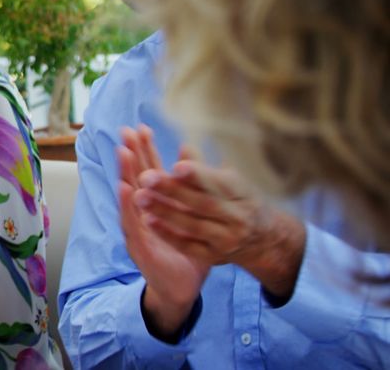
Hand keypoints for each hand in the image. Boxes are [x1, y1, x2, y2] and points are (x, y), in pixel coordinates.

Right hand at [117, 126, 208, 340]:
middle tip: (126, 131)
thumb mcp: (189, 216)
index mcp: (154, 206)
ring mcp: (136, 230)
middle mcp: (140, 215)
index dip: (144, 150)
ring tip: (122, 152)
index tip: (142, 128)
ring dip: (124, 174)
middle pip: (134, 179)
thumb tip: (192, 155)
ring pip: (129, 198)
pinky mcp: (138, 247)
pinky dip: (128, 206)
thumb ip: (187, 187)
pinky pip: (133, 223)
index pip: (148, 172)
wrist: (179, 288)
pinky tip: (126, 190)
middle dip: (130, 155)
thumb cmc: (184, 250)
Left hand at [133, 155, 304, 300]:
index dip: (198, 175)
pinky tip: (147, 220)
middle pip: (203, 203)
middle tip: (145, 177)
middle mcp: (237, 217)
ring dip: (165, 211)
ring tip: (140, 197)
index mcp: (241, 193)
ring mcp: (226, 239)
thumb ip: (204, 167)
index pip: (220, 183)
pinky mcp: (214, 256)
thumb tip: (184, 146)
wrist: (263, 239)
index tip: (176, 166)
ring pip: (193, 225)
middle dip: (172, 190)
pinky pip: (189, 246)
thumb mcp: (230, 181)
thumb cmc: (238, 200)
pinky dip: (168, 234)